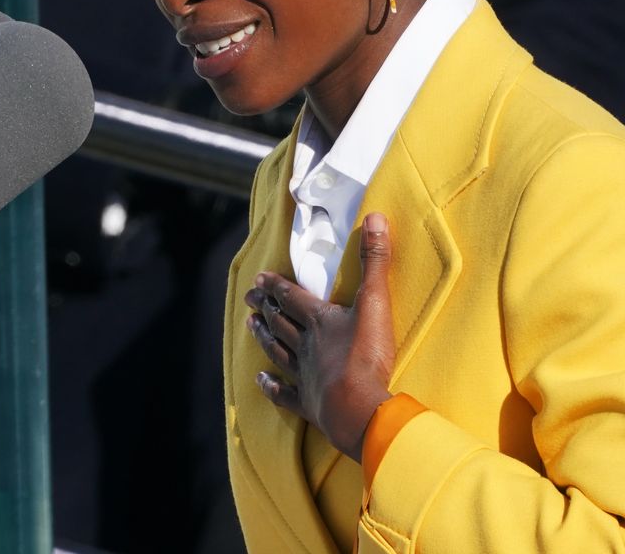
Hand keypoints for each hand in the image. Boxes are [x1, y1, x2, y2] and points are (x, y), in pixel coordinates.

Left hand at [245, 212, 396, 459]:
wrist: (358, 407)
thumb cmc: (366, 355)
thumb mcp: (375, 302)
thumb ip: (375, 261)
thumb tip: (375, 217)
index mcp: (319, 320)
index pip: (292, 297)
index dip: (276, 286)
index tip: (259, 278)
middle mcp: (305, 345)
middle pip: (281, 322)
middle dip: (266, 308)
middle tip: (249, 298)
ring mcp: (304, 375)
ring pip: (278, 351)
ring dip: (264, 338)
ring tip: (250, 326)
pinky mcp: (308, 403)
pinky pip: (284, 393)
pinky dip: (271, 386)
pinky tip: (261, 381)